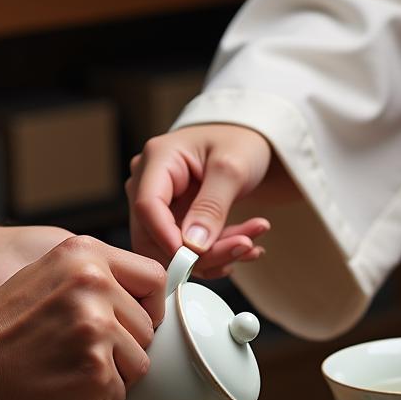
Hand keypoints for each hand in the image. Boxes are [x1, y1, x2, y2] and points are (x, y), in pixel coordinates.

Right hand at [0, 236, 164, 399]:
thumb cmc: (2, 335)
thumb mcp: (46, 281)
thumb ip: (95, 283)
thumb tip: (159, 307)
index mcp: (83, 254)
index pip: (153, 278)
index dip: (147, 308)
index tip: (128, 324)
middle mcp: (92, 283)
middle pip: (148, 328)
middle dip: (123, 349)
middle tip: (76, 354)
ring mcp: (96, 326)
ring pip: (141, 364)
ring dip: (112, 377)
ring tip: (68, 370)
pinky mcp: (95, 369)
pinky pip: (121, 396)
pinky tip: (63, 391)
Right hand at [127, 124, 271, 277]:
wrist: (245, 143)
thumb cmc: (238, 142)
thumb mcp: (232, 168)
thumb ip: (212, 206)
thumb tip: (193, 247)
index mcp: (157, 159)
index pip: (147, 206)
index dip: (168, 238)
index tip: (197, 257)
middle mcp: (149, 184)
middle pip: (156, 236)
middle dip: (199, 254)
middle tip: (244, 247)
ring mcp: (160, 206)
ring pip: (173, 250)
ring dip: (216, 257)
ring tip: (252, 245)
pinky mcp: (174, 223)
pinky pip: (188, 251)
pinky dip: (219, 256)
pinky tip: (248, 249)